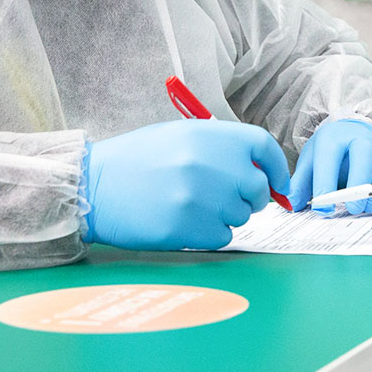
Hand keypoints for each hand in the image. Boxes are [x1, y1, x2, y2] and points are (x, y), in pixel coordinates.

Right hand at [82, 119, 289, 250]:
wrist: (93, 187)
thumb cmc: (136, 160)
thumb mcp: (179, 135)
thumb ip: (220, 148)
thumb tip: (258, 168)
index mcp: (209, 135)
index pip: (263, 147)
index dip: (277, 166)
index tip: (278, 182)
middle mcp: (211, 164)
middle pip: (258, 188)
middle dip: (250, 197)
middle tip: (227, 198)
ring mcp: (202, 198)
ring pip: (241, 215)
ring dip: (226, 215)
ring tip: (193, 206)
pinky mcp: (190, 229)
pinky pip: (222, 236)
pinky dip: (210, 234)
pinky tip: (185, 222)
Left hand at [288, 119, 371, 213]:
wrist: (351, 132)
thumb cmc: (329, 152)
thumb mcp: (310, 163)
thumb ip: (300, 184)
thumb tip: (291, 204)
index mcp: (332, 137)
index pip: (329, 158)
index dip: (325, 184)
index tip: (323, 208)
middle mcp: (359, 135)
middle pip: (364, 153)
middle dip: (359, 184)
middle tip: (353, 209)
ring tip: (368, 209)